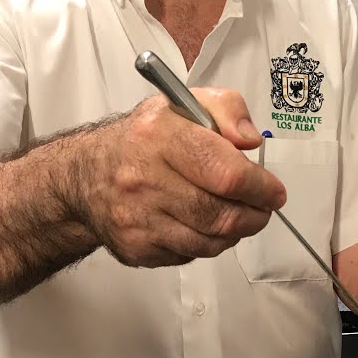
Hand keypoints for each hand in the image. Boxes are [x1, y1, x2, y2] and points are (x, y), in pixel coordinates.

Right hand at [67, 88, 286, 267]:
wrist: (85, 176)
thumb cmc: (143, 139)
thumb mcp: (184, 102)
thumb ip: (227, 109)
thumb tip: (250, 141)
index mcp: (158, 135)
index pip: (225, 172)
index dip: (259, 187)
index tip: (273, 191)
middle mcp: (142, 178)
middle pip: (220, 214)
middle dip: (254, 214)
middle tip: (262, 208)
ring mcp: (136, 218)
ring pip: (209, 241)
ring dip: (235, 232)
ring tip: (238, 216)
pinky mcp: (135, 248)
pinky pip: (189, 255)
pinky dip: (207, 244)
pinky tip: (203, 224)